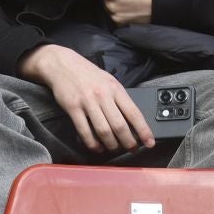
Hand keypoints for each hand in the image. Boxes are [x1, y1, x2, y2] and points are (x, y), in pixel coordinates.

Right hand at [20, 44, 154, 152]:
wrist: (63, 64)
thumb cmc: (88, 74)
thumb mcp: (108, 81)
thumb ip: (119, 98)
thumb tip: (131, 119)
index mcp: (115, 88)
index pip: (134, 112)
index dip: (143, 130)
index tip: (150, 142)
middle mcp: (103, 95)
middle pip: (119, 125)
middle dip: (128, 142)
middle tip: (131, 148)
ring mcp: (87, 102)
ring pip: (103, 130)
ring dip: (111, 144)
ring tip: (114, 148)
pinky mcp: (73, 108)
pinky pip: (84, 131)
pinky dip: (92, 143)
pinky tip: (97, 147)